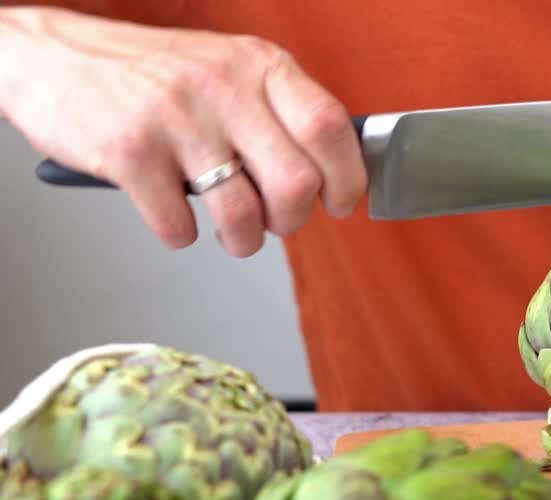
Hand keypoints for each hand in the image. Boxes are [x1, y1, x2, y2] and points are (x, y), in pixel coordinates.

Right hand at [0, 7, 365, 256]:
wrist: (54, 56)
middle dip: (293, 221)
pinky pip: (180, 227)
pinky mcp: (130, 152)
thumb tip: (334, 175)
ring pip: (243, 216)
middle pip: (296, 184)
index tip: (341, 202)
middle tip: (277, 221)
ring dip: (244, 241)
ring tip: (234, 234)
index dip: (347, 178)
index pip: (330, 127)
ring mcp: (175, 119)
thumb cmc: (153, 75)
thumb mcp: (228, 70)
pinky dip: (181, 234)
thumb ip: (279, 111)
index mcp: (258, 64)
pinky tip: (172, 211)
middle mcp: (222, 86)